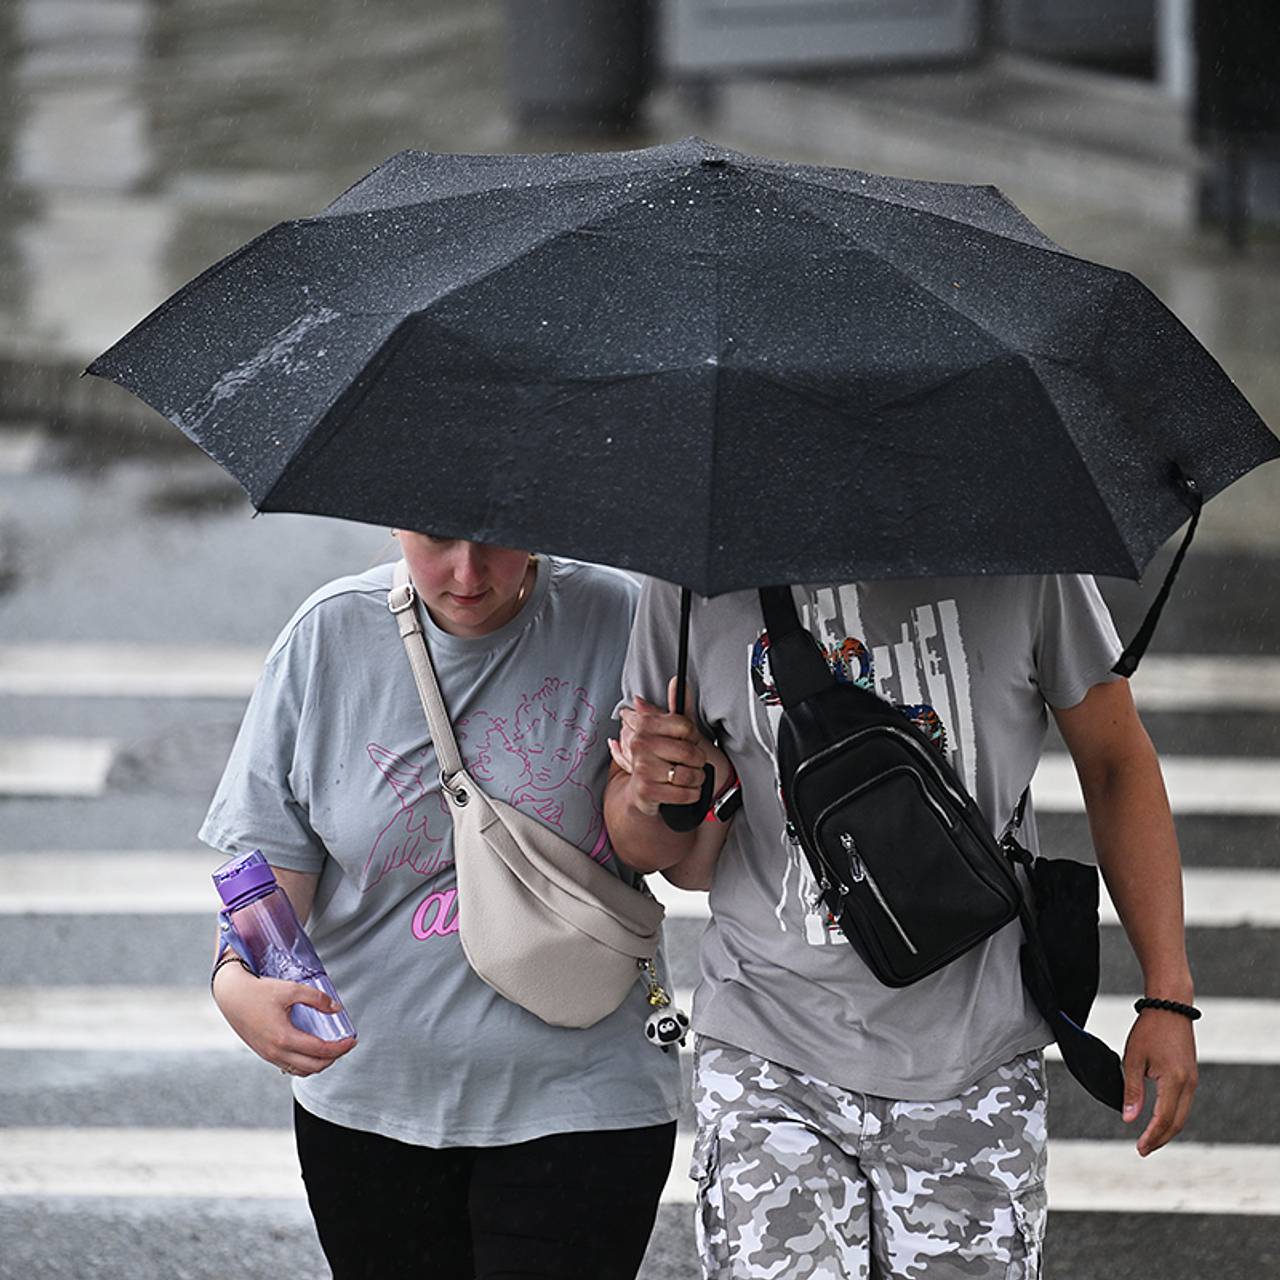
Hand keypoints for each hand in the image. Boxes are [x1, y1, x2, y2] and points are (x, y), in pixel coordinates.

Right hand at [213, 960, 355, 1076]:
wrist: (231, 996)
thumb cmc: (259, 991)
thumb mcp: (291, 989)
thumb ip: (316, 998)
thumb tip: (336, 1009)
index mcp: (284, 1038)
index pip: (320, 1051)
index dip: (340, 1048)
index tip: (352, 1040)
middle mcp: (276, 1052)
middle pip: (313, 1067)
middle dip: (333, 1058)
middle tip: (345, 1045)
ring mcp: (269, 1055)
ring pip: (301, 1070)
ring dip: (319, 1064)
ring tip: (331, 1049)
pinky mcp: (264, 1053)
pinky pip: (289, 1066)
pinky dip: (305, 1064)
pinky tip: (311, 1051)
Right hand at [616, 681, 708, 816]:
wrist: (645, 793)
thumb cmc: (663, 760)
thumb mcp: (673, 732)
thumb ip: (678, 707)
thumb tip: (677, 681)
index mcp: (646, 725)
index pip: (686, 726)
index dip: (693, 737)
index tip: (688, 742)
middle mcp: (640, 744)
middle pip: (689, 751)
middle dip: (697, 761)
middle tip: (691, 762)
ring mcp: (642, 768)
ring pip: (688, 774)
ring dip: (696, 779)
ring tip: (689, 777)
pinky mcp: (646, 791)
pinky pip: (684, 793)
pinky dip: (692, 794)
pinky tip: (686, 790)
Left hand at [1121, 1007, 1197, 1155]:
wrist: (1170, 1007)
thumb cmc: (1149, 1030)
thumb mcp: (1133, 1059)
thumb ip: (1132, 1091)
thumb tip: (1129, 1118)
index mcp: (1175, 1081)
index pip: (1164, 1119)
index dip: (1152, 1137)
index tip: (1139, 1149)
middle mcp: (1189, 1084)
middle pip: (1177, 1123)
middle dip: (1160, 1139)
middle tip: (1143, 1149)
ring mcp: (1193, 1081)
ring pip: (1182, 1115)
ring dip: (1167, 1129)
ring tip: (1149, 1139)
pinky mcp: (1191, 1076)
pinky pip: (1184, 1104)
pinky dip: (1172, 1116)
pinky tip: (1159, 1120)